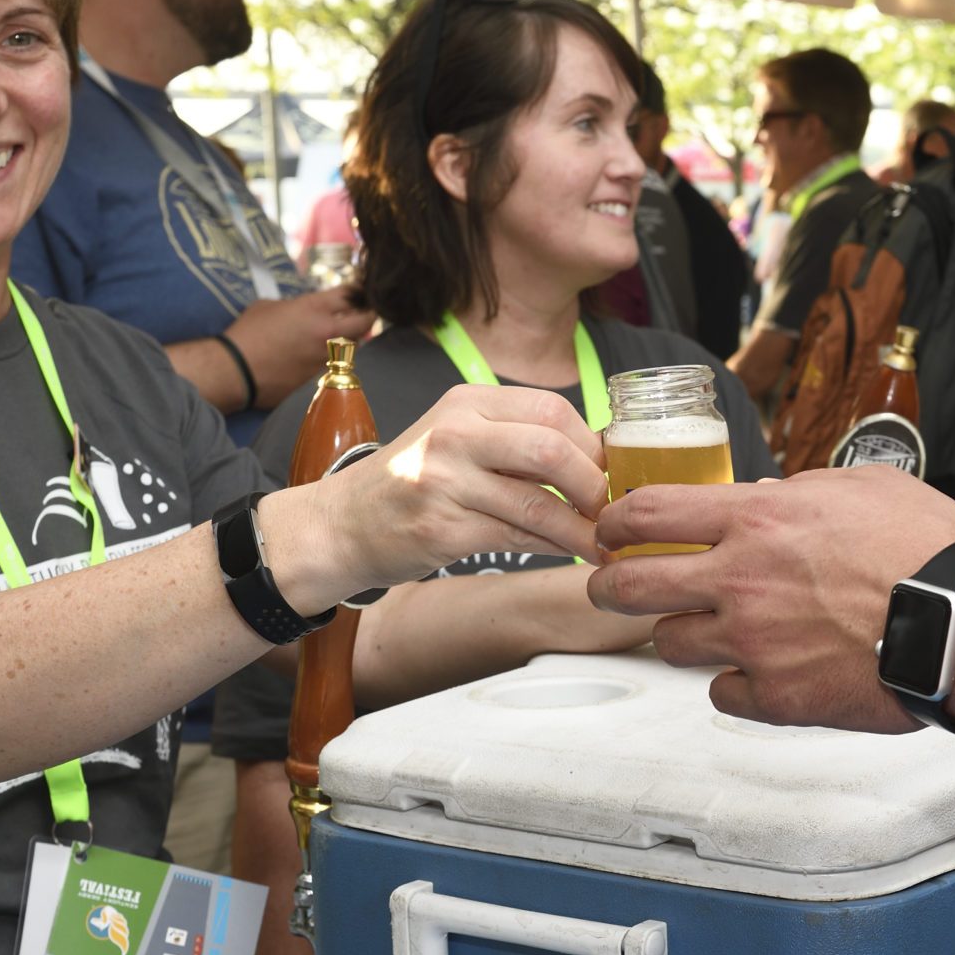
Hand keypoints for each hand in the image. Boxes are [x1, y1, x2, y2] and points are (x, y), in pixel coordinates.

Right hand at [226, 286, 375, 404]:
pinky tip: (322, 359)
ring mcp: (328, 358)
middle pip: (366, 321)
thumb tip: (303, 311)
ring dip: (350, 340)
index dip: (357, 291)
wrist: (236, 370)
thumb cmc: (248, 332)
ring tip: (340, 337)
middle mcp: (329, 333)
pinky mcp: (322, 379)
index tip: (358, 292)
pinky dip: (334, 360)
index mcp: (315, 308)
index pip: (351, 294)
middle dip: (368, 316)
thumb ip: (295, 305)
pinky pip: (337, 366)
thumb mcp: (270, 305)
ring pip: (354, 347)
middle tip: (364, 314)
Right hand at [286, 385, 606, 603]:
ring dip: (582, 528)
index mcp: (467, 401)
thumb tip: (601, 458)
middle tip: (613, 510)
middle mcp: (454, 432)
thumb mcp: (460, 439)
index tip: (613, 471)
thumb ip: (518, 441)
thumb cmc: (415, 483)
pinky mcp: (440, 529)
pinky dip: (553, 548)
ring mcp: (443, 481)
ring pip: (538, 503)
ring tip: (604, 542)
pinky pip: (516, 538)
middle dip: (594, 484)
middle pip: (551, 448)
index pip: (552, 409)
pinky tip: (570, 553)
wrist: (341, 525)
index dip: (593, 444)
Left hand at [586, 467, 954, 731]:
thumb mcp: (862, 488)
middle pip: (630, 585)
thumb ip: (803, 490)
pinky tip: (758, 672)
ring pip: (670, 643)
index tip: (610, 529)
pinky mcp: (776, 696)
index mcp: (760, 518)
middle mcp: (742, 579)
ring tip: (707, 630)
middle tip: (614, 586)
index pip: (649, 513)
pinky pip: (721, 693)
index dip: (615, 521)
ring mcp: (754, 642)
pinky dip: (733, 684)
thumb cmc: (929, 551)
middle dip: (610, 584)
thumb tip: (773, 493)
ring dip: (682, 634)